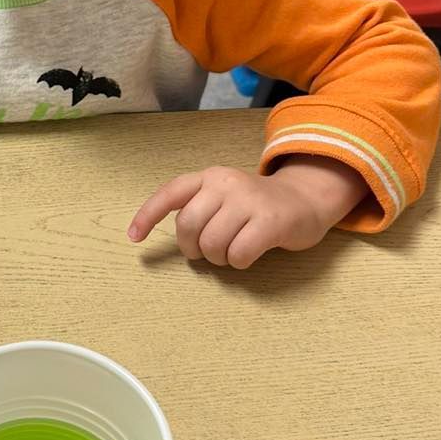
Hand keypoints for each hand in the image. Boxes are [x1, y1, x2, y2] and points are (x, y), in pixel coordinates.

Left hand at [127, 157, 368, 268]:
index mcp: (209, 176)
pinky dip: (239, 262)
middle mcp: (226, 183)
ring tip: (231, 252)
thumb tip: (178, 240)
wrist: (306, 199)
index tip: (134, 238)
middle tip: (207, 252)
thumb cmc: (257, 206)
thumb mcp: (224, 196)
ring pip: (212, 243)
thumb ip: (199, 207)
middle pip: (188, 226)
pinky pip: (239, 254)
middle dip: (192, 248)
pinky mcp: (271, 220)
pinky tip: (249, 254)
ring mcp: (249, 200)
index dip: (147, 216)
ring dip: (218, 258)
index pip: (170, 193)